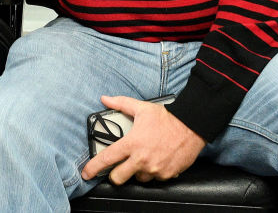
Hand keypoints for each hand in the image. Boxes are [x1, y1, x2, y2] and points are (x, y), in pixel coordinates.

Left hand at [81, 96, 206, 184]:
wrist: (191, 126)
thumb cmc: (166, 118)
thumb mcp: (141, 108)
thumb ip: (121, 103)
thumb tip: (105, 99)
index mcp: (132, 143)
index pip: (107, 159)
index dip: (93, 168)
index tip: (86, 173)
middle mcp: (141, 159)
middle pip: (118, 178)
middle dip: (116, 174)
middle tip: (120, 167)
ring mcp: (154, 169)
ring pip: (138, 178)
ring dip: (138, 171)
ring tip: (144, 158)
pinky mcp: (166, 175)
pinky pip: (155, 179)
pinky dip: (154, 172)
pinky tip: (157, 160)